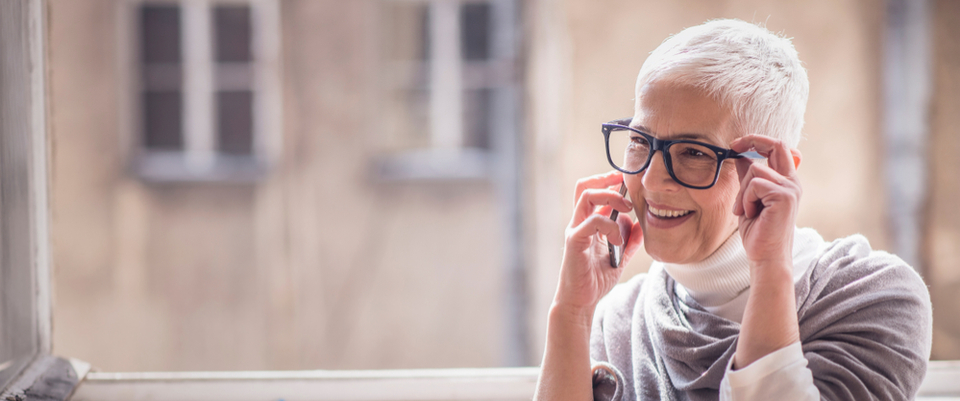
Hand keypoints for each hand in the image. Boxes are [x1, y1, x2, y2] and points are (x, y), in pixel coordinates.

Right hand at [555, 171, 642, 316]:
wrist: (581, 301)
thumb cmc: (595, 280)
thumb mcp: (620, 257)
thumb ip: (630, 240)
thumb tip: (641, 224)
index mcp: (588, 223)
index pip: (593, 191)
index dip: (609, 181)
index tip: (628, 180)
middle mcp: (579, 223)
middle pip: (585, 186)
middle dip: (607, 180)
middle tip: (627, 187)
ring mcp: (575, 230)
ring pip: (587, 196)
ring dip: (611, 198)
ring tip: (627, 209)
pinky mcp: (575, 242)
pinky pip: (591, 222)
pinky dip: (610, 226)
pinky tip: (619, 240)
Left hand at [730, 135, 801, 272]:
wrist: (765, 256)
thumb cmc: (758, 232)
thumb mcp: (748, 200)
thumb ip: (748, 179)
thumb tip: (739, 157)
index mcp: (786, 182)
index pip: (778, 148)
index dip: (757, 141)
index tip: (736, 144)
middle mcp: (792, 182)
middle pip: (777, 145)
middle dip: (753, 140)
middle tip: (732, 146)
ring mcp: (791, 189)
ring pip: (756, 170)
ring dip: (742, 191)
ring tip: (745, 210)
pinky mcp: (784, 196)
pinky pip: (754, 185)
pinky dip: (746, 200)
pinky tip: (751, 214)